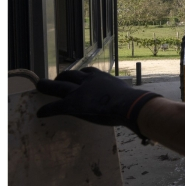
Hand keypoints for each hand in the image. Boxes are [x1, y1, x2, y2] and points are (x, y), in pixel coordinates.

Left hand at [36, 67, 160, 142]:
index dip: (80, 74)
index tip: (77, 76)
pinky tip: (40, 113)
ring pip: (58, 86)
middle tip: (56, 80)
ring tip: (40, 86)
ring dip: (47, 86)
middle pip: (70, 75)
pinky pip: (56, 106)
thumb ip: (127, 95)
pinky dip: (46, 110)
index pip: (88, 72)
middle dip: (62, 77)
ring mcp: (79, 92)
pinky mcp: (73, 104)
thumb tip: (144, 101)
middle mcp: (88, 81)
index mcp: (102, 77)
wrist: (129, 105)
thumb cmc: (134, 101)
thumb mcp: (128, 92)